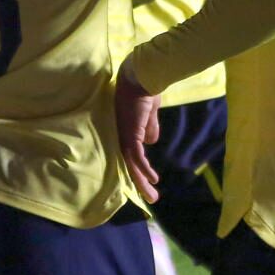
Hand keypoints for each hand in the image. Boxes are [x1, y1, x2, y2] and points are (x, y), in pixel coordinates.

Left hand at [115, 58, 162, 203]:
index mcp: (125, 130)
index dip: (138, 170)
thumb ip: (150, 127)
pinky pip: (137, 157)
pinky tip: (153, 179)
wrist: (141, 76)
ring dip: (143, 182)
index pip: (129, 155)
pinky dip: (144, 169)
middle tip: (151, 198)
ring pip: (132, 165)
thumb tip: (152, 142)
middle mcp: (121, 135)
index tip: (147, 182)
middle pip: (129, 164)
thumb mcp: (149, 112)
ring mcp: (124, 135)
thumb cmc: (145, 89)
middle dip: (140, 183)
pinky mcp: (131, 133)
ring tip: (153, 197)